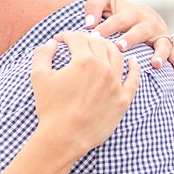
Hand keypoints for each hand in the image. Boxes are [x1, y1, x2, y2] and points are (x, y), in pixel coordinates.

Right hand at [30, 31, 140, 156]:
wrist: (64, 138)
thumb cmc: (50, 108)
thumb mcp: (38, 77)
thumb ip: (43, 54)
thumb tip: (52, 43)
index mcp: (84, 60)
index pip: (77, 38)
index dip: (66, 35)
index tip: (60, 39)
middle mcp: (103, 68)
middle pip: (99, 43)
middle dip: (86, 38)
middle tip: (78, 42)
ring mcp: (116, 84)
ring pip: (118, 56)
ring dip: (108, 47)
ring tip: (101, 47)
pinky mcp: (123, 99)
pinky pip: (134, 79)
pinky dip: (135, 68)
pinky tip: (133, 61)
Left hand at [83, 0, 173, 81]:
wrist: (137, 15)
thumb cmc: (116, 11)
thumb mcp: (105, 2)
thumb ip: (94, 5)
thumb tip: (89, 23)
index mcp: (131, 13)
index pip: (118, 20)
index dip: (106, 27)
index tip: (94, 36)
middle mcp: (148, 23)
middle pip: (140, 31)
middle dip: (130, 39)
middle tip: (120, 47)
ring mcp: (160, 35)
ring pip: (162, 44)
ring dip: (159, 54)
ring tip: (154, 64)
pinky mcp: (168, 46)